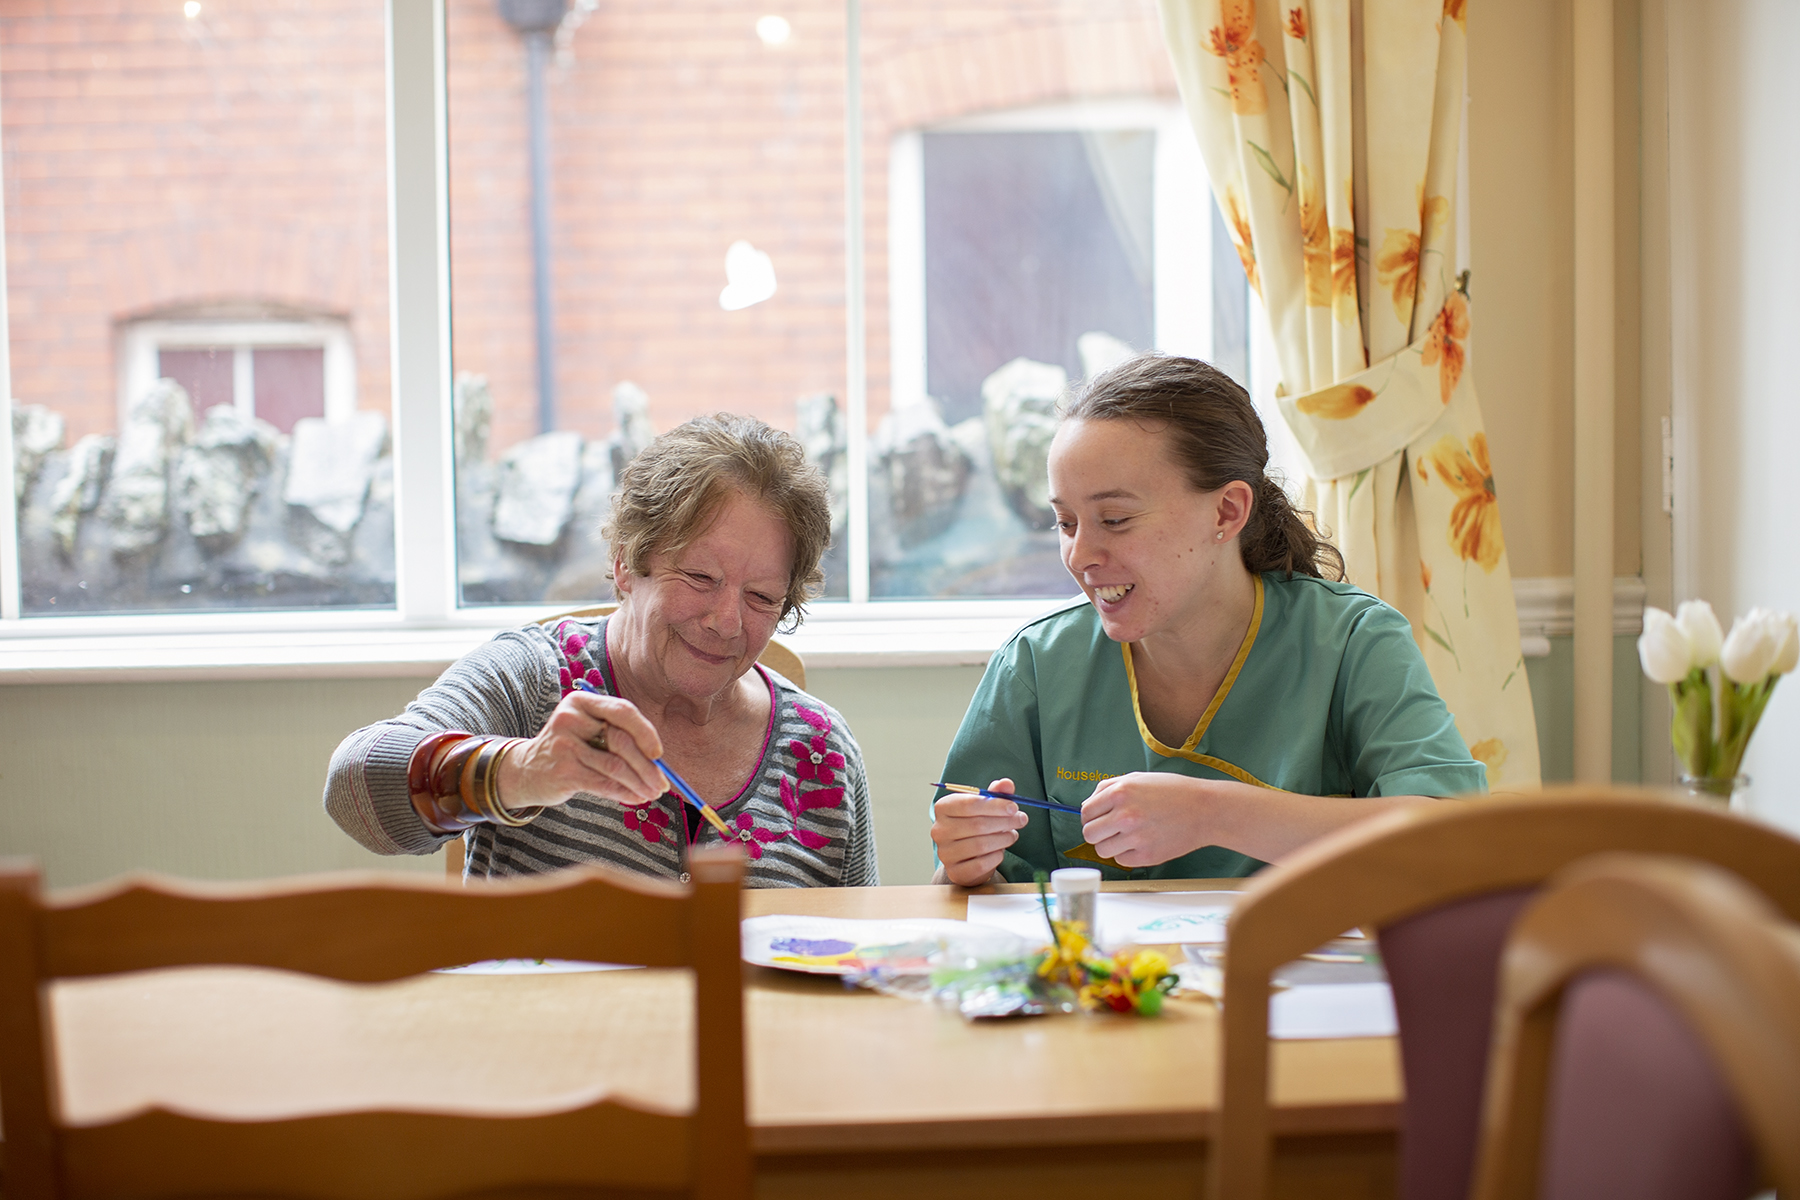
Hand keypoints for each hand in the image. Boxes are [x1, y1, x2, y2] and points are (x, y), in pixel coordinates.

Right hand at [494, 690, 667, 809]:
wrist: (527, 770)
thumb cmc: (570, 749)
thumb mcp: (588, 731)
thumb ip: (618, 736)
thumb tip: (658, 760)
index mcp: (581, 701)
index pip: (623, 711)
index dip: (646, 732)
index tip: (659, 754)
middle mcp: (570, 719)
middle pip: (621, 741)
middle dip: (647, 765)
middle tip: (663, 783)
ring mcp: (564, 745)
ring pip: (615, 766)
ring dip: (640, 783)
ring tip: (652, 793)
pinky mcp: (563, 771)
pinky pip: (604, 784)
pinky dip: (624, 793)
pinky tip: (635, 798)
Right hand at [929, 777, 1030, 886]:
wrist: (968, 857)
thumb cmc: (977, 825)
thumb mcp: (986, 806)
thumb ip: (996, 793)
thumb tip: (1006, 783)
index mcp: (943, 808)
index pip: (969, 804)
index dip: (994, 805)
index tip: (1013, 807)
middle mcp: (939, 830)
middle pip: (977, 824)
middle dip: (1004, 821)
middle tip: (1021, 819)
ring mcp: (945, 852)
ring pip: (980, 845)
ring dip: (1003, 839)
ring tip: (1012, 834)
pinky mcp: (955, 871)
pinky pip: (981, 864)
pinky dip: (996, 856)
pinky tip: (1001, 851)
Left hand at [1079, 773, 1215, 867]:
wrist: (1205, 810)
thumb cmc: (1173, 792)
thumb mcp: (1138, 778)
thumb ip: (1108, 788)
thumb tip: (1088, 805)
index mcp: (1120, 792)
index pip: (1086, 813)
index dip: (1090, 817)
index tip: (1097, 819)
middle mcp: (1125, 815)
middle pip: (1089, 834)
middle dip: (1097, 832)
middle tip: (1110, 829)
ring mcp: (1135, 837)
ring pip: (1102, 850)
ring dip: (1111, 845)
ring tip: (1127, 836)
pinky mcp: (1146, 856)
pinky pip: (1121, 861)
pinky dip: (1127, 854)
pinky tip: (1140, 843)